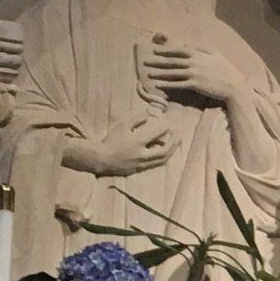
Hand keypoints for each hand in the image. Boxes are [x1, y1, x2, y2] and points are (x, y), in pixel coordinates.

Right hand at [64, 109, 178, 177]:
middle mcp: (143, 154)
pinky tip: (166, 150)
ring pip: (163, 159)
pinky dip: (163, 156)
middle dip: (174, 141)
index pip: (157, 133)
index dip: (165, 127)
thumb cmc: (110, 140)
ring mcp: (142, 163)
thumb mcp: (122, 125)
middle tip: (179, 132)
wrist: (100, 159)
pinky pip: (157, 163)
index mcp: (138, 142)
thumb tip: (150, 111)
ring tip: (176, 141)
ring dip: (172, 150)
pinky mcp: (140, 169)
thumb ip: (137, 118)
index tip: (169, 122)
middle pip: (165, 150)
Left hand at [142, 43, 243, 103]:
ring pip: (173, 73)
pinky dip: (168, 85)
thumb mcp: (216, 55)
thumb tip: (189, 46)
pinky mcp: (195, 85)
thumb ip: (202, 49)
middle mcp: (194, 63)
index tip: (155, 49)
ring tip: (149, 74)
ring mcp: (194, 74)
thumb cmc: (227, 70)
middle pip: (172, 61)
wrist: (234, 86)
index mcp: (199, 54)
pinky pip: (178, 85)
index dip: (166, 49)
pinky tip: (159, 86)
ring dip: (160, 73)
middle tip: (146, 61)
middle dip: (158, 61)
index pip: (178, 50)